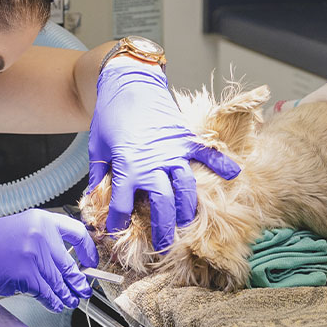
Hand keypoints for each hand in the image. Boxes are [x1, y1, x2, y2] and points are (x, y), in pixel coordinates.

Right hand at [0, 210, 97, 311]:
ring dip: (67, 295)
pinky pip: (47, 292)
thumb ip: (44, 239)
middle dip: (78, 281)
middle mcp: (41, 235)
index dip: (88, 249)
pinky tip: (55, 303)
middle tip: (83, 289)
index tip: (91, 261)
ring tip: (70, 300)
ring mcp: (34, 255)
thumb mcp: (20, 228)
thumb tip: (65, 258)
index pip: (77, 232)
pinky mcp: (26, 275)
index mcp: (41, 220)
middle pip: (69, 264)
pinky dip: (53, 301)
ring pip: (59, 282)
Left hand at [88, 58, 240, 251]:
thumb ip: (97, 176)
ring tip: (187, 224)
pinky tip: (233, 176)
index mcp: (128, 166)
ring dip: (188, 209)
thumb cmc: (109, 114)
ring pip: (186, 188)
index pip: (122, 205)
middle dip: (164, 229)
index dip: (117, 222)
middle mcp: (154, 163)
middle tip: (164, 244)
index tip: (116, 232)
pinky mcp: (186, 138)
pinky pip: (207, 154)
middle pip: (162, 205)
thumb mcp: (97, 147)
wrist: (127, 82)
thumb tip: (93, 200)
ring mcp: (173, 151)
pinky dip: (221, 164)